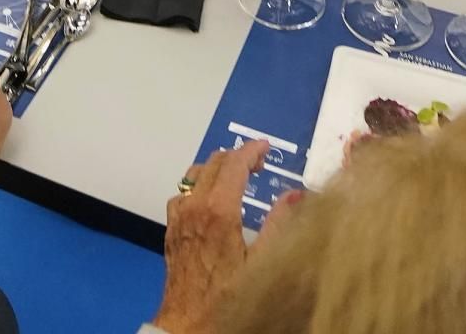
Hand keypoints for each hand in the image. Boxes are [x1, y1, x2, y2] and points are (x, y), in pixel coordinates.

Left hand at [156, 141, 276, 333]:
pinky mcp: (171, 228)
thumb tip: (294, 194)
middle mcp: (195, 205)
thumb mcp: (261, 262)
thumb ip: (279, 223)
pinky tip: (210, 200)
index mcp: (219, 209)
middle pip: (215, 162)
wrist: (189, 323)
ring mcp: (179, 216)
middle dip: (238, 157)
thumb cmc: (227, 297)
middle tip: (258, 166)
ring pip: (195, 173)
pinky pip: (183, 193)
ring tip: (236, 177)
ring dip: (217, 168)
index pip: (235, 163)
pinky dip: (199, 185)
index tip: (266, 149)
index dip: (252, 150)